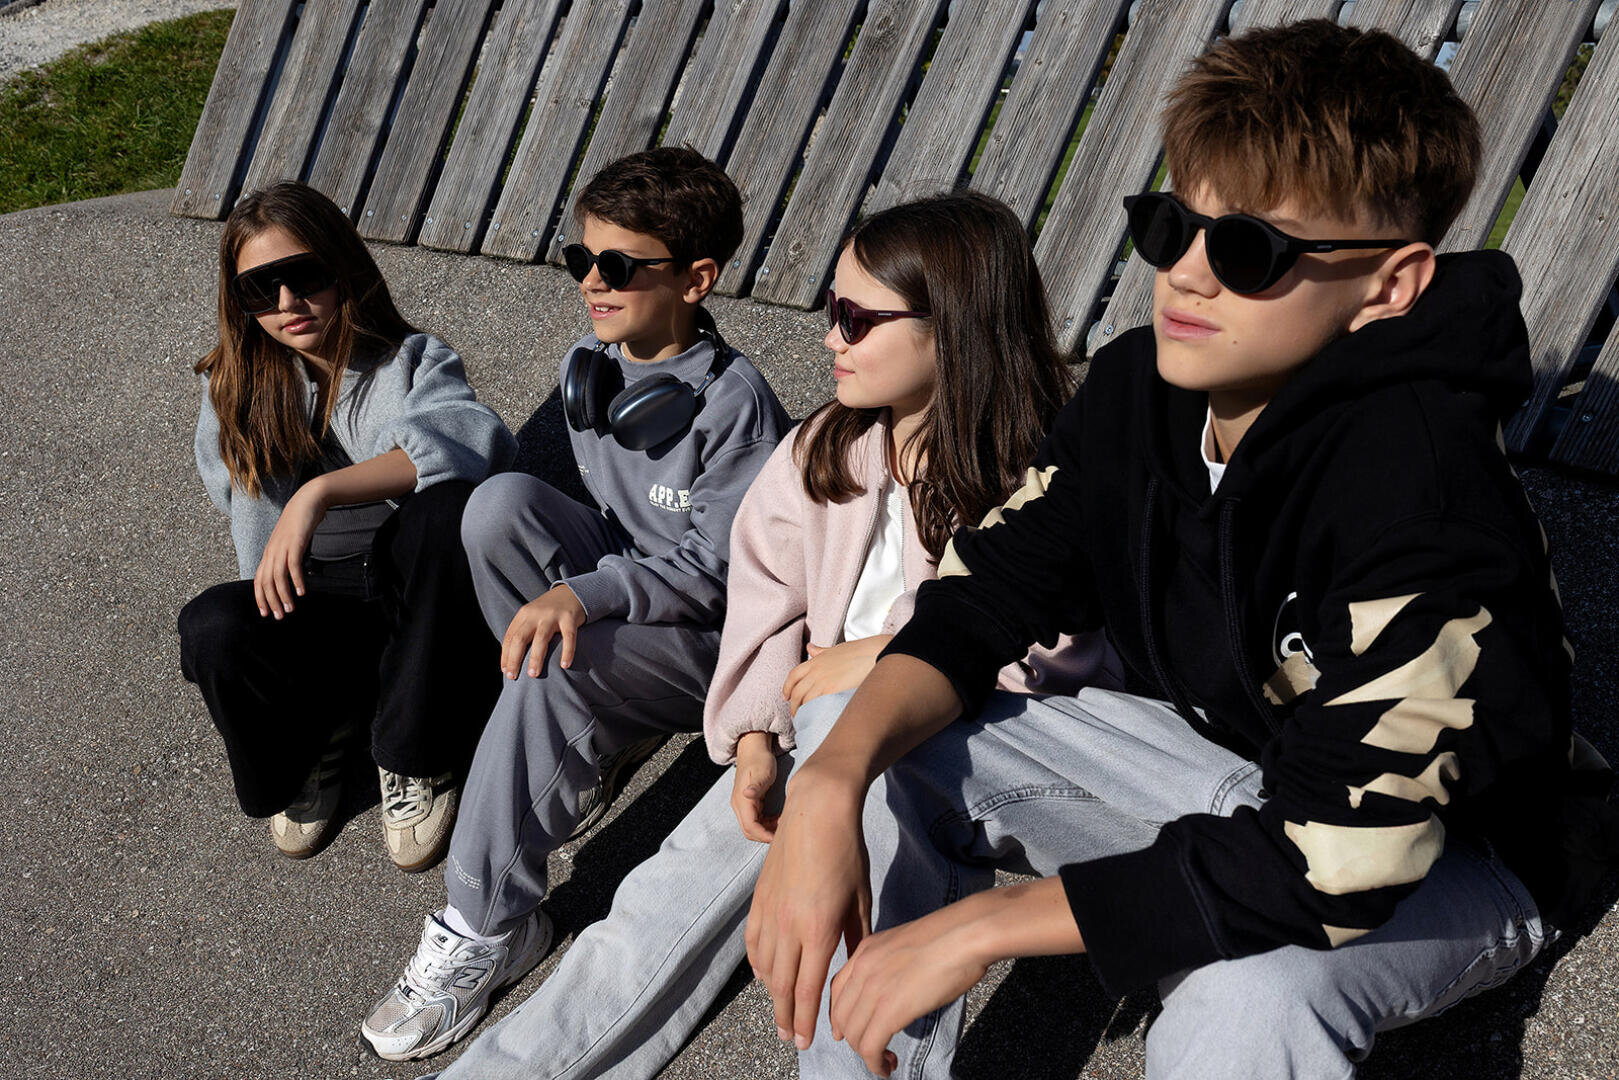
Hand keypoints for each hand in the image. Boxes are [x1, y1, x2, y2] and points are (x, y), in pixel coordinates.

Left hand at [253, 481, 327, 618]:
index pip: (258, 581)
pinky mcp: (295, 543)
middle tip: (279, 617)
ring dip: (283, 596)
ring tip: (290, 610)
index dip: (260, 598)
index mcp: (269, 553)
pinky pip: (293, 565)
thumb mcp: (290, 542)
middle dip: (271, 602)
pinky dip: (296, 580)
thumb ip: (287, 557)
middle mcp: (271, 552)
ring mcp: (282, 547)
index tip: (266, 613)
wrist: (307, 501)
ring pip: (277, 577)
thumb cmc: (300, 523)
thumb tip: (291, 574)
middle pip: (266, 582)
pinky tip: (302, 592)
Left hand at [501, 584, 585, 677]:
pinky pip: (568, 637)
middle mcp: (536, 614)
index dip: (506, 656)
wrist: (572, 593)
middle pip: (521, 638)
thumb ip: (522, 632)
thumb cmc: (549, 612)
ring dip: (536, 658)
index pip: (510, 637)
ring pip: (541, 639)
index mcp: (524, 615)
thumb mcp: (532, 617)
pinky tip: (564, 665)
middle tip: (513, 677)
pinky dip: (567, 652)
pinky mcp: (570, 618)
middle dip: (515, 659)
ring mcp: (553, 616)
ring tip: (533, 674)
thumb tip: (510, 660)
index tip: (506, 672)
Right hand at [731, 731, 779, 841]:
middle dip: (764, 835)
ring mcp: (742, 804)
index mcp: (742, 799)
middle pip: (748, 831)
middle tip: (781, 832)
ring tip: (781, 823)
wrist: (753, 749)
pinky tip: (776, 818)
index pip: (750, 826)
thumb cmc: (759, 759)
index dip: (763, 835)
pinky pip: (754, 820)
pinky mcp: (748, 803)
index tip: (776, 837)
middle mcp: (739, 804)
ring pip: (751, 827)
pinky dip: (765, 824)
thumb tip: (747, 794)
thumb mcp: (762, 772)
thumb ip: (757, 785)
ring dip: (765, 830)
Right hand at [746, 763, 870, 1050]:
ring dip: (771, 994)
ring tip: (779, 1012)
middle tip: (790, 1038)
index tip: (805, 1042)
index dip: (805, 1019)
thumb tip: (855, 970)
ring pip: (765, 966)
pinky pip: (753, 941)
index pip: (807, 988)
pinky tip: (763, 974)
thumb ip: (857, 939)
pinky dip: (757, 963)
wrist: (817, 811)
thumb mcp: (860, 899)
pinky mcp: (759, 898)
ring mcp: (769, 911)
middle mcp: (789, 926)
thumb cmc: (847, 852)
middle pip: (782, 985)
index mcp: (818, 929)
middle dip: (786, 1015)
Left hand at [781, 635, 891, 715]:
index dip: (787, 687)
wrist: (875, 653)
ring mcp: (822, 680)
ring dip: (800, 710)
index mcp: (815, 660)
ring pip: (802, 699)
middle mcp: (815, 670)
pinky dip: (810, 711)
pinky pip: (813, 703)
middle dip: (792, 704)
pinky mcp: (831, 689)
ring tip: (803, 719)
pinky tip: (813, 717)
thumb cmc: (859, 651)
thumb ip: (820, 651)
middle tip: (794, 713)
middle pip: (796, 691)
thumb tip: (810, 647)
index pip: (793, 675)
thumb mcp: (835, 649)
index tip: (786, 696)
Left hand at [827, 898, 994, 1076]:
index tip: (847, 1032)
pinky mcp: (890, 1010)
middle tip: (872, 1051)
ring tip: (886, 1061)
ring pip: (854, 1035)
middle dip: (853, 1039)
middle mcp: (863, 968)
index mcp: (866, 950)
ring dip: (867, 1055)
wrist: (965, 934)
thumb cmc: (951, 936)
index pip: (837, 989)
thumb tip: (898, 987)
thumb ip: (893, 963)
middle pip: (842, 1016)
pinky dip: (876, 1064)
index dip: (840, 1016)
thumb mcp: (907, 944)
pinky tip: (887, 1067)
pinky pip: (870, 1047)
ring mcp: (874, 989)